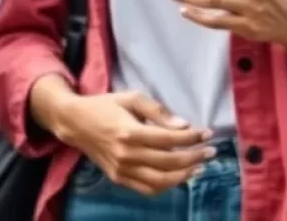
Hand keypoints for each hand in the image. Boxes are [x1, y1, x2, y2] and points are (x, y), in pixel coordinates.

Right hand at [30, 83, 213, 195]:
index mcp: (130, 132)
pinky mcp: (118, 178)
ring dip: (183, 176)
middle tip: (210, 152)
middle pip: (168, 163)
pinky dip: (165, 186)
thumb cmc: (106, 105)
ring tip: (199, 167)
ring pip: (159, 182)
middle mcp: (126, 155)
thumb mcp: (132, 97)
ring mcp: (122, 170)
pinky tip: (178, 176)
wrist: (76, 123)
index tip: (208, 134)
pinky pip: (146, 189)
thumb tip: (183, 125)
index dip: (191, 138)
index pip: (169, 140)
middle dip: (193, 157)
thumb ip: (158, 112)